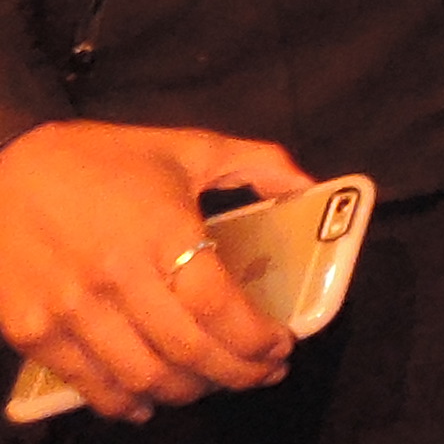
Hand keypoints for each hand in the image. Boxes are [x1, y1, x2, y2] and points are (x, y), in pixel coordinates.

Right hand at [0, 122, 309, 422]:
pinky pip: (88, 384)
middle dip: (236, 373)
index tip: (281, 347)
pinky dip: (124, 403)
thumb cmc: (101, 158)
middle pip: (187, 350)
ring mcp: (70, 310)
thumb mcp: (187, 146)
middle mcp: (116, 277)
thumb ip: (255, 162)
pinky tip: (149, 403)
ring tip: (213, 384)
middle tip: (262, 374)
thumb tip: (307, 185)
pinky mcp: (32, 332)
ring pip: (142, 376)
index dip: (255, 338)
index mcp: (162, 230)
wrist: (2, 170)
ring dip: (187, 391)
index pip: (218, 305)